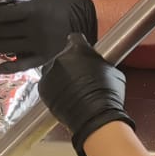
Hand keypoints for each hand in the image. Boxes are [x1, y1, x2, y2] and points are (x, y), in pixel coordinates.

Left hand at [0, 0, 97, 75]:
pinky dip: (10, 68)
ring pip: (8, 47)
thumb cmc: (63, 1)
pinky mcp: (44, 56)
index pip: (4, 15)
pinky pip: (24, 64)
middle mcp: (34, 29)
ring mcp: (38, 44)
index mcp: (33, 10)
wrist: (85, 19)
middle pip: (1, 32)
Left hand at [41, 34, 134, 155]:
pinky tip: (66, 96)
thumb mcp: (112, 71)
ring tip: (72, 89)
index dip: (78, 46)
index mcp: (78, 49)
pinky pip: (48, 85)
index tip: (79, 52)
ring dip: (60, 77)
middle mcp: (61, 58)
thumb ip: (99, 61)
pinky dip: (53, 89)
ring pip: (54, 71)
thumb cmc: (106, 96)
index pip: (75, 38)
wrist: (95, 117)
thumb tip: (97, 62)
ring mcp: (50, 73)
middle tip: (80, 76)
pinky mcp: (42, 88)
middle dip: (70, 64)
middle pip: (63, 56)